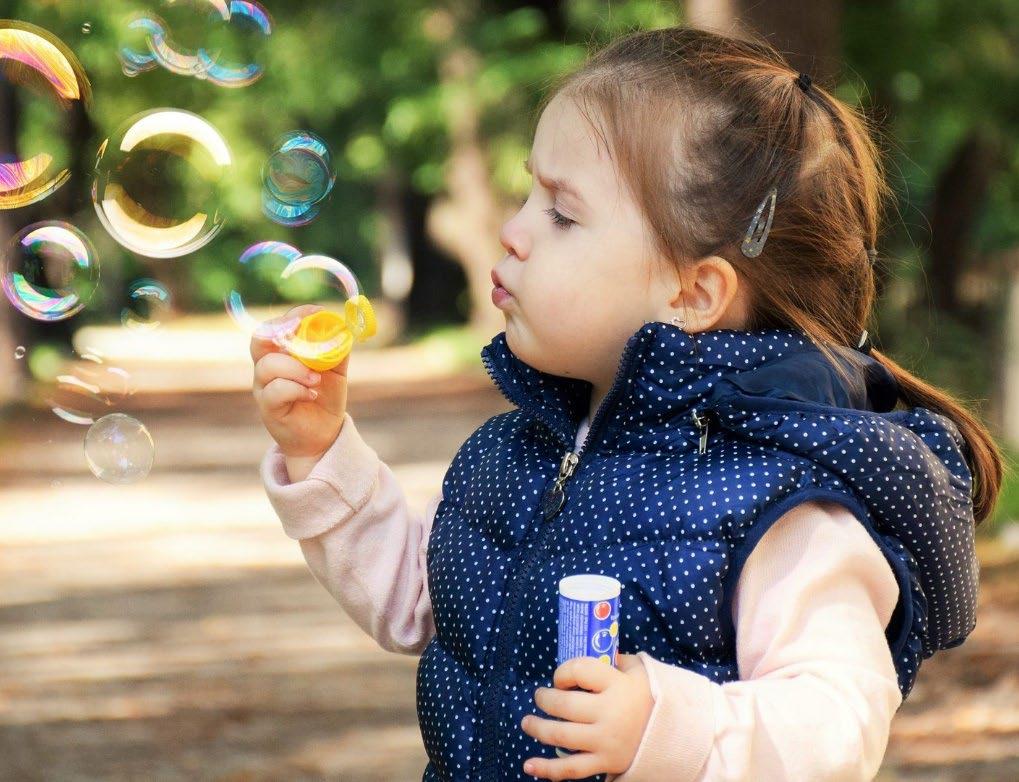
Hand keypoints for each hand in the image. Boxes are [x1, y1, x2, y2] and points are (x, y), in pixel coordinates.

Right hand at [251, 304, 349, 471]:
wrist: (323, 434)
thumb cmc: (325, 397)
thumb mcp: (337, 370)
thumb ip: (338, 348)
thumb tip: (344, 327)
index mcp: (282, 352)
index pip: (276, 326)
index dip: (293, 315)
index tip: (316, 312)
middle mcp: (267, 367)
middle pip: (260, 340)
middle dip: (281, 331)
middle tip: (302, 332)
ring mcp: (264, 387)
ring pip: (268, 366)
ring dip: (296, 368)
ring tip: (316, 378)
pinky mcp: (268, 408)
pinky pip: (274, 391)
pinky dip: (296, 389)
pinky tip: (311, 394)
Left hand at [520, 653, 652, 780]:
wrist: (676, 736)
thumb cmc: (651, 698)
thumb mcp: (639, 671)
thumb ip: (615, 660)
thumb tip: (592, 651)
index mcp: (618, 685)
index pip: (578, 670)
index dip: (562, 672)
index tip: (561, 678)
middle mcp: (610, 713)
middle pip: (564, 705)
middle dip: (545, 699)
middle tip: (539, 696)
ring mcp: (606, 741)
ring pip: (561, 735)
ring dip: (538, 728)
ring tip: (527, 722)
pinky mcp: (605, 763)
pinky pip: (571, 769)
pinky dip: (547, 769)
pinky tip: (529, 765)